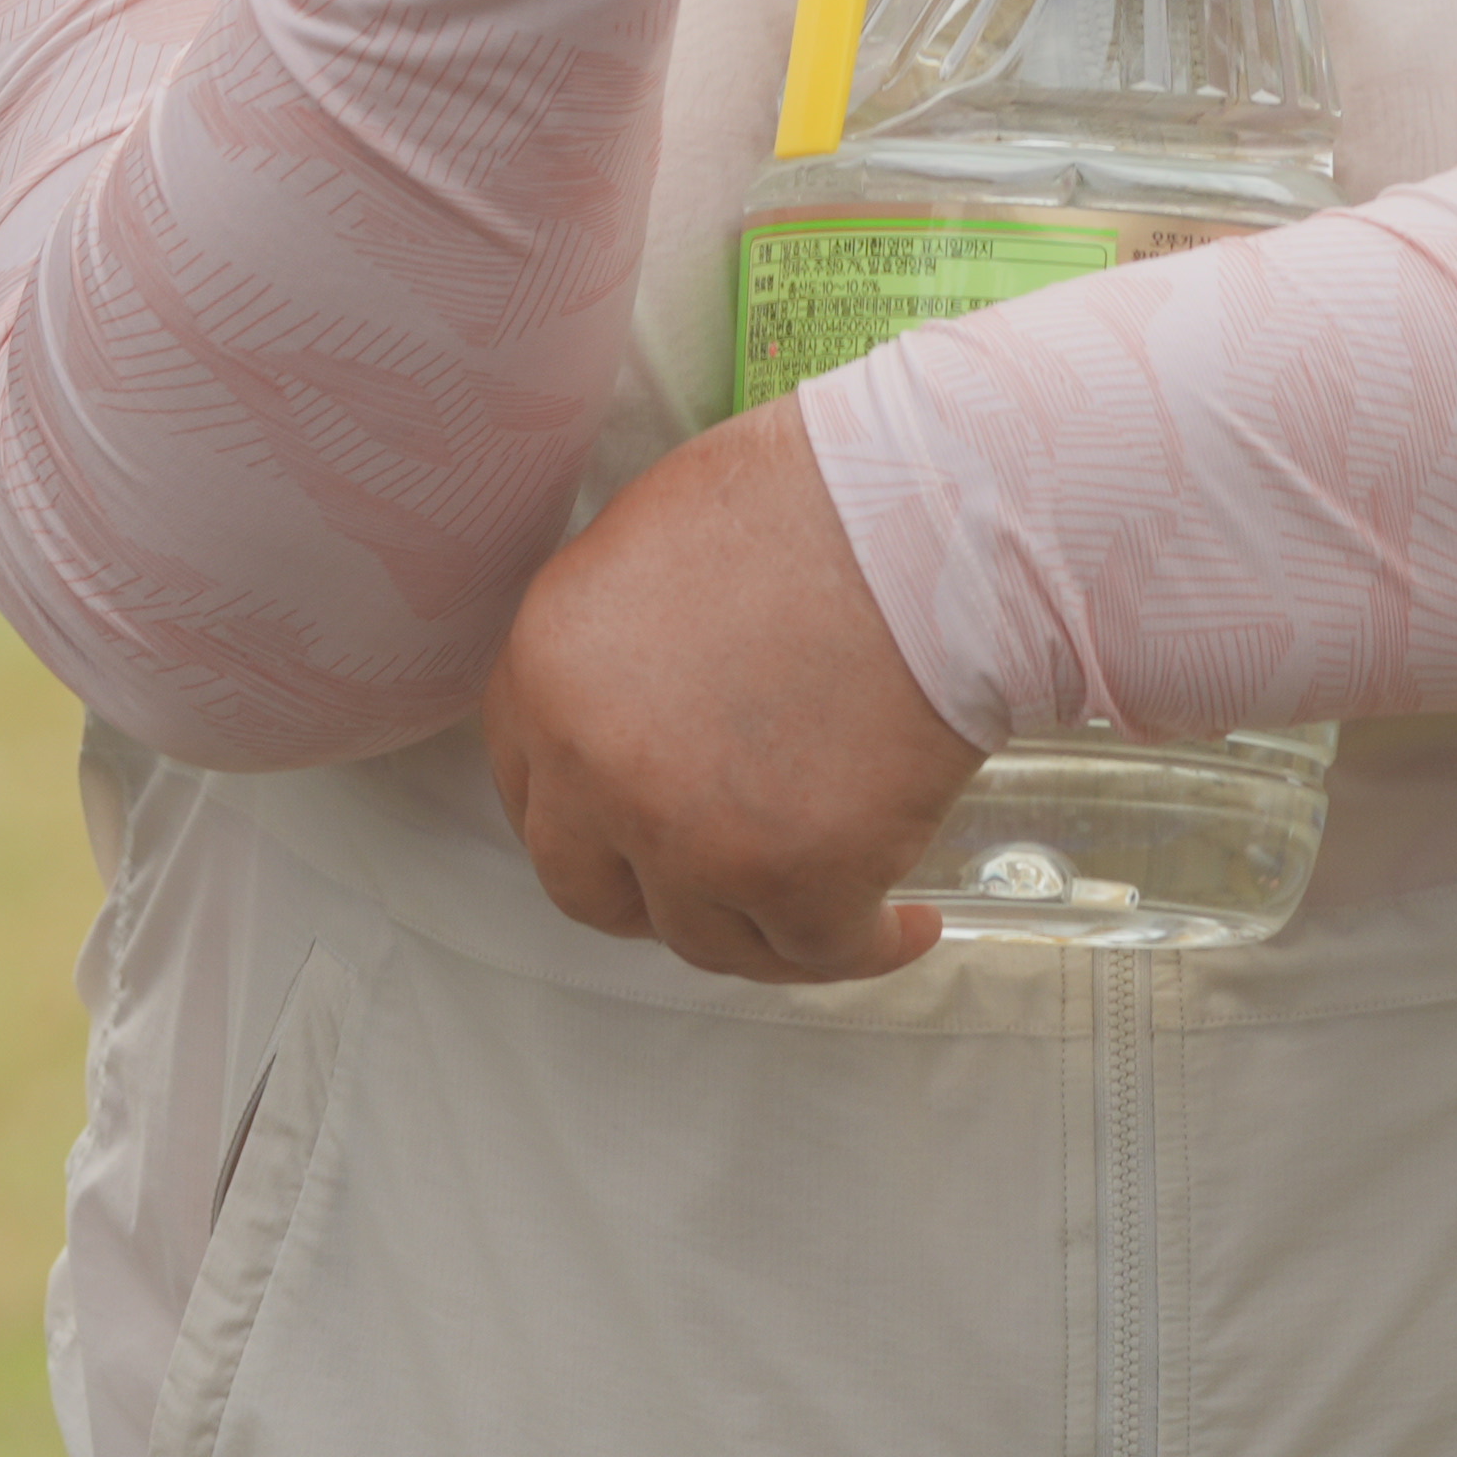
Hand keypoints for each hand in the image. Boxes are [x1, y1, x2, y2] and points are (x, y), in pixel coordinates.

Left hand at [485, 398, 975, 984]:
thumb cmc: (814, 502)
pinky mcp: (800, 882)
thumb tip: (637, 700)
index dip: (584, 816)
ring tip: (830, 902)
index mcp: (549, 672)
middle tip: (713, 879)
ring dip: (763, 929)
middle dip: (647, 896)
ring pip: (708, 939)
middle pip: (590, 889)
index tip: (630, 829)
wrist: (930, 523)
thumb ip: (617, 641)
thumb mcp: (655, 542)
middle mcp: (599, 769)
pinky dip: (869, 946)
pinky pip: (824, 954)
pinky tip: (907, 922)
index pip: (526, 786)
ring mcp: (693, 840)